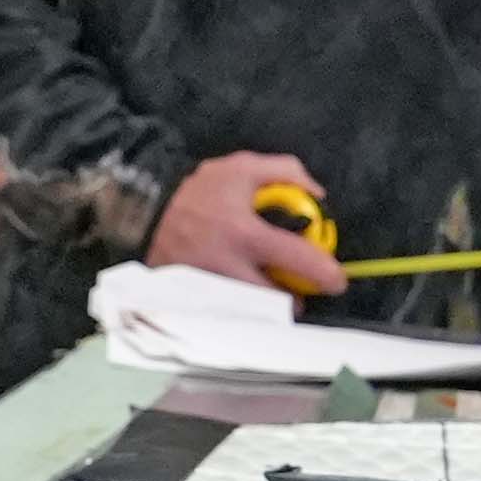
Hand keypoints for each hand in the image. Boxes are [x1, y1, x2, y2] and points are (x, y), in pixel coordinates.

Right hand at [145, 149, 345, 295]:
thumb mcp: (242, 167)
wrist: (144, 209)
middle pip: (275, 302)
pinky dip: (240, 307)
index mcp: (244, 233)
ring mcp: (209, 287)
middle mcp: (227, 266)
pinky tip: (240, 290)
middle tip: (297, 292)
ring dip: (267, 307)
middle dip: (292, 302)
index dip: (324, 273)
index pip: (296, 259)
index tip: (336, 280)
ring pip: (252, 313)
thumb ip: (286, 172)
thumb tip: (317, 195)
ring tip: (268, 291)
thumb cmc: (198, 189)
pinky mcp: (193, 299)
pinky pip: (227, 312)